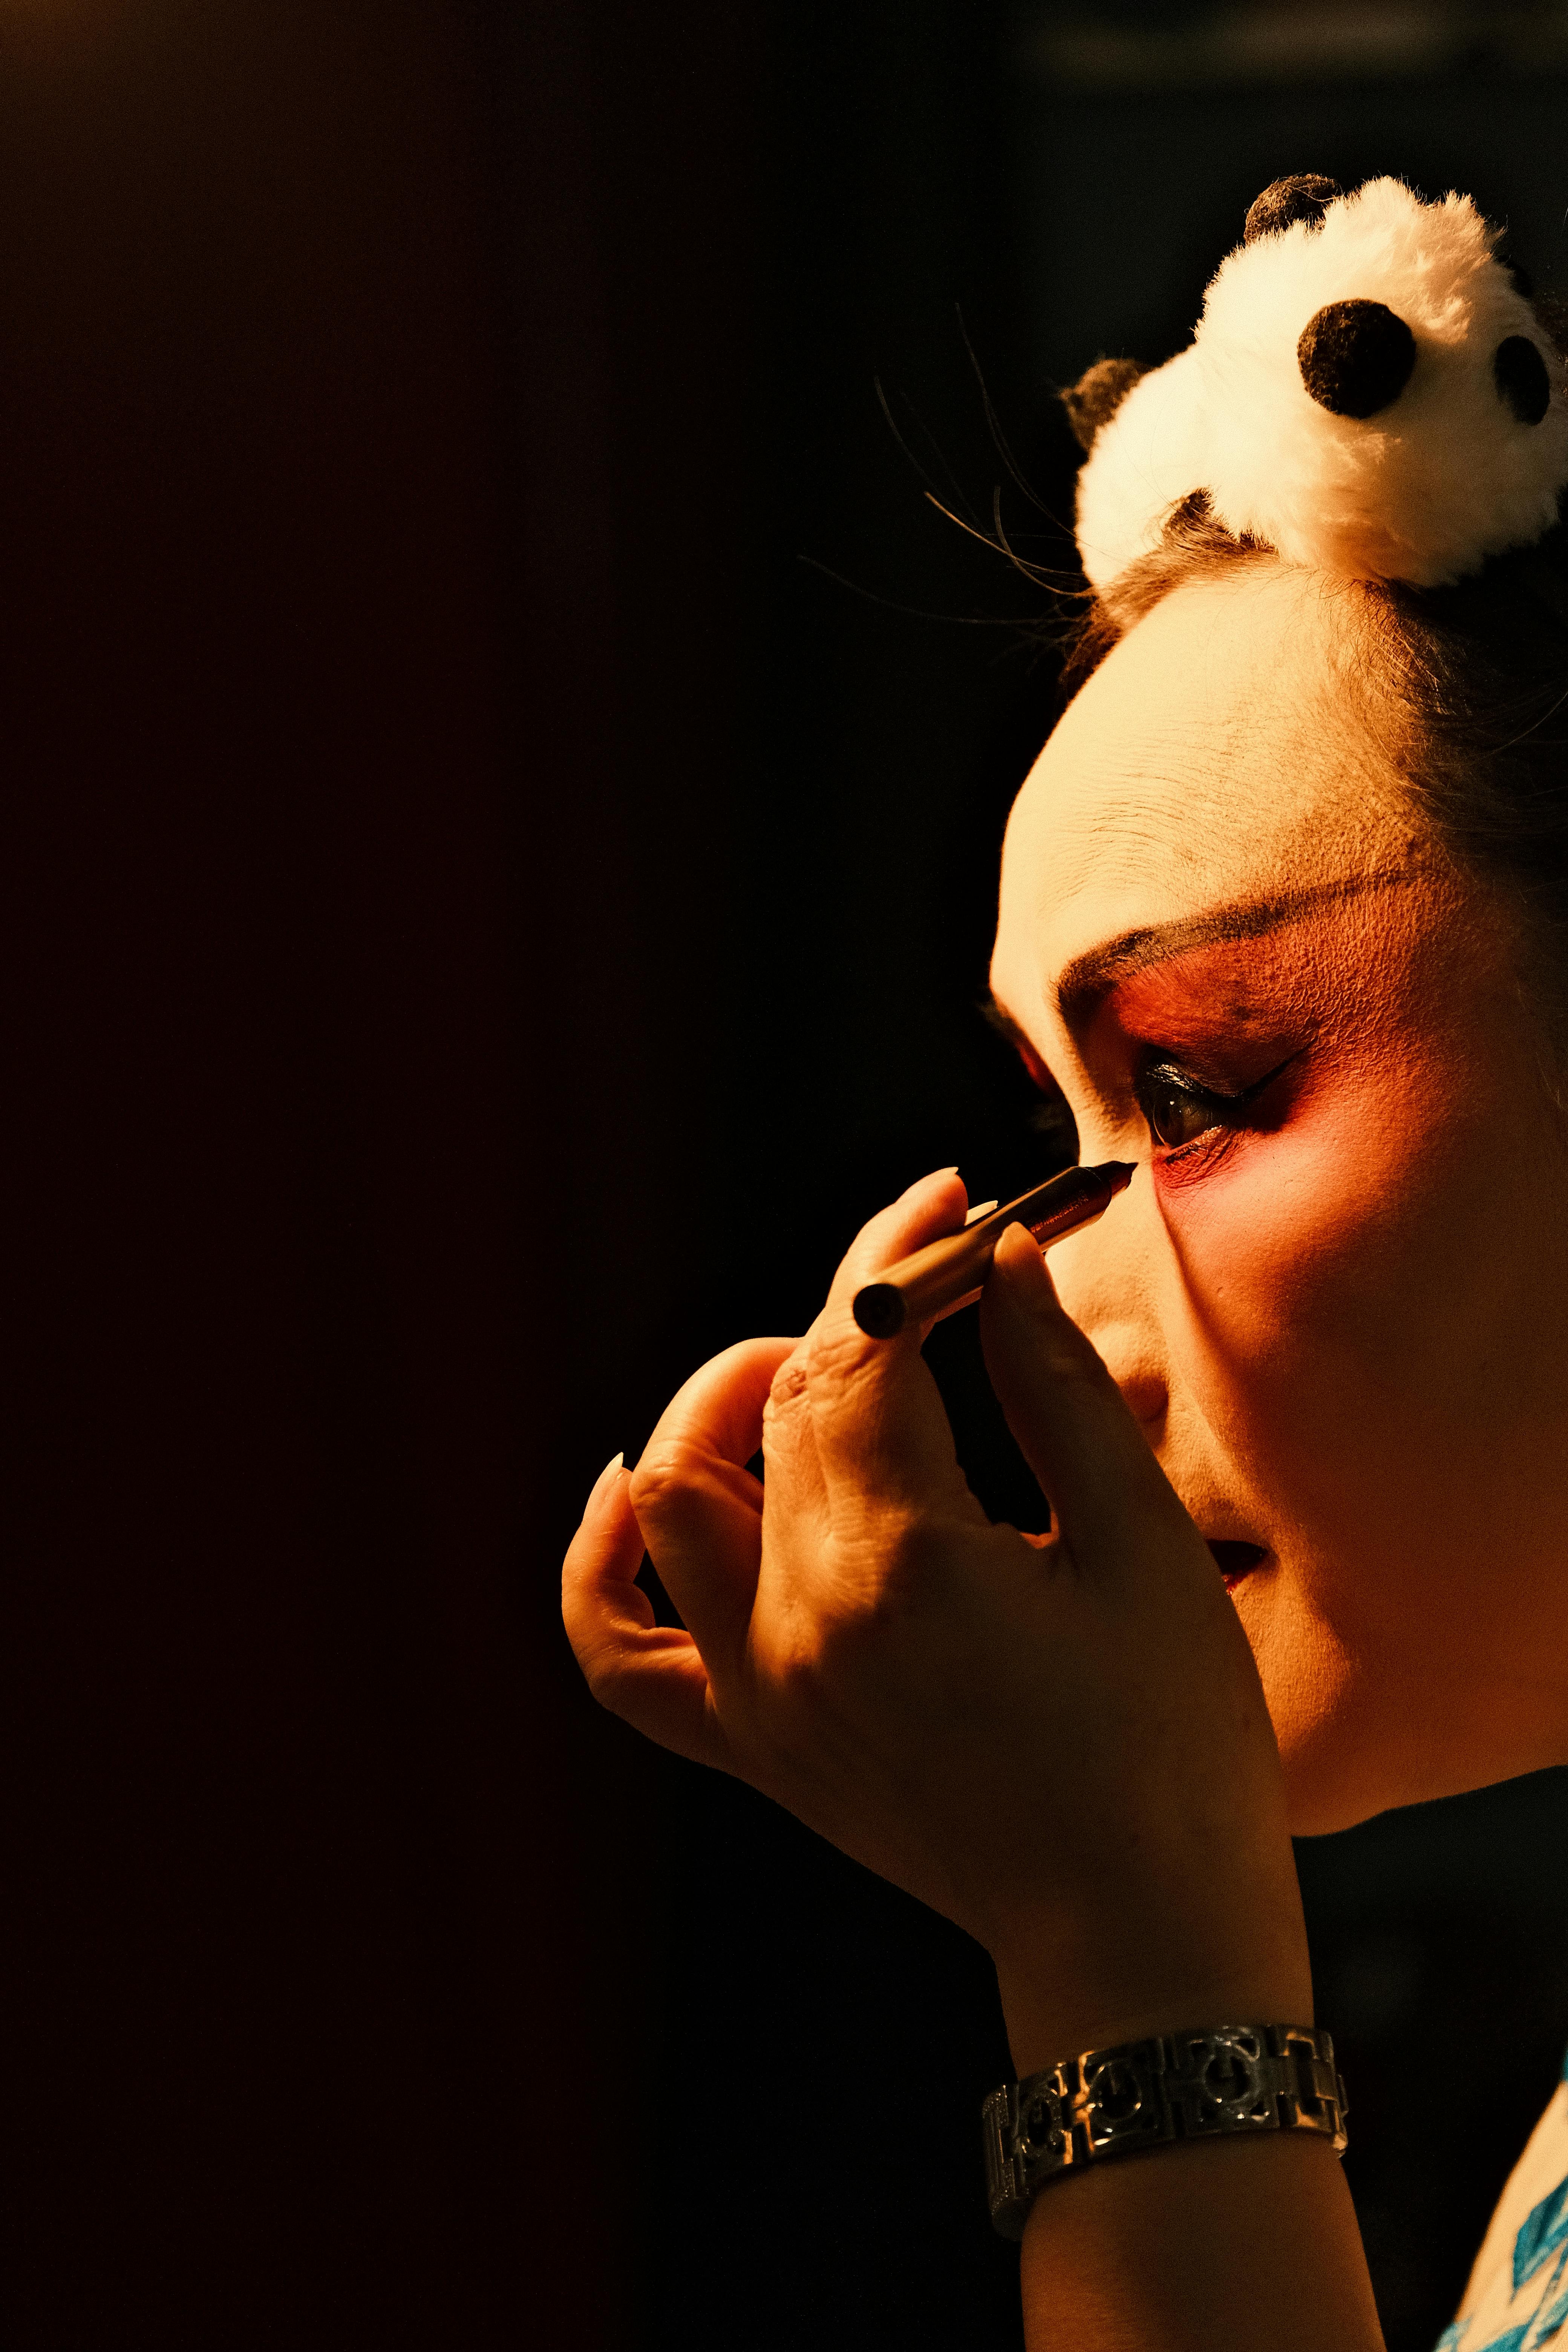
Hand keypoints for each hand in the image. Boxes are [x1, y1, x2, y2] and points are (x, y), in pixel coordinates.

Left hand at [562, 1169, 1310, 2066]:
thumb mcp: (1137, 1547)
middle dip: (854, 1311)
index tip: (957, 1207)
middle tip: (935, 1275)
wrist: (1138, 1937)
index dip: (907, 1259)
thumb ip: (1055, 1389)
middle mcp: (800, 1625)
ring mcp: (758, 1692)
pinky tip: (635, 1492)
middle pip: (780, 1405)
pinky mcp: (751, 1746)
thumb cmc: (1172, 1746)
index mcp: (905, 1566)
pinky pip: (618, 1652)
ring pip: (674, 1497)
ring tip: (810, 1373)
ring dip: (725, 1406)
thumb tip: (998, 1261)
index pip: (865, 1353)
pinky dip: (604, 1562)